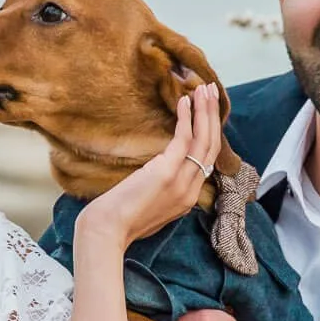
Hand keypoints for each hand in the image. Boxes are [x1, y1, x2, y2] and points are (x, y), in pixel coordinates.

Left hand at [76, 84, 221, 247]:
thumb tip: (159, 169)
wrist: (107, 231)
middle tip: (211, 91)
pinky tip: (184, 101)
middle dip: (213, 116)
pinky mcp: (167, 172)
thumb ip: (162, 187)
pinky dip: (187, 118)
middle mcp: (190, 190)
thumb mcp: (149, 204)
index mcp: (187, 198)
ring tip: (204, 89)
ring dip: (206, 111)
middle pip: (211, 147)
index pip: (207, 160)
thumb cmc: (119, 220)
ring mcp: (182, 182)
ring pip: (204, 140)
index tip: (207, 112)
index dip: (210, 133)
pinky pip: (184, 139)